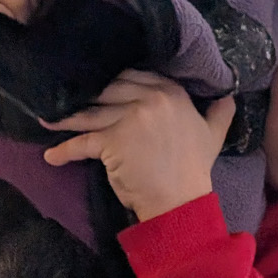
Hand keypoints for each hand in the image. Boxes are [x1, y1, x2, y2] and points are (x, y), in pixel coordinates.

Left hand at [42, 70, 235, 221]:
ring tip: (48, 122)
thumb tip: (229, 95)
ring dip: (67, 120)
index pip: (135, 76)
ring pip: (91, 114)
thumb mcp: (213, 136)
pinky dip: (64, 150)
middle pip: (109, 91)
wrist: (180, 202)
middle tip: (68, 103)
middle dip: (88, 97)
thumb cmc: (194, 170)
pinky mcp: (112, 140)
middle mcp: (150, 98)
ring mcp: (129, 117)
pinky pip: (82, 142)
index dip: (114, 82)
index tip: (99, 88)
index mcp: (172, 92)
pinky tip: (51, 156)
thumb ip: (219, 112)